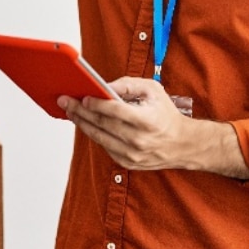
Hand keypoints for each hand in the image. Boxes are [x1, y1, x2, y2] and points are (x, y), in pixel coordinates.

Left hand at [60, 77, 248, 177]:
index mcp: (147, 121)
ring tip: (70, 111)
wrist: (183, 145)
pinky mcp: (127, 163)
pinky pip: (105, 146)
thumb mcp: (153, 91)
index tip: (82, 97)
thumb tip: (105, 86)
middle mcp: (139, 140)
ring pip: (99, 137)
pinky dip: (94, 133)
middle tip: (65, 101)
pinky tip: (84, 122)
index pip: (116, 111)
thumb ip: (129, 85)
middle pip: (103, 124)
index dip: (97, 104)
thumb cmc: (166, 114)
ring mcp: (132, 155)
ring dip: (82, 123)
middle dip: (81, 111)